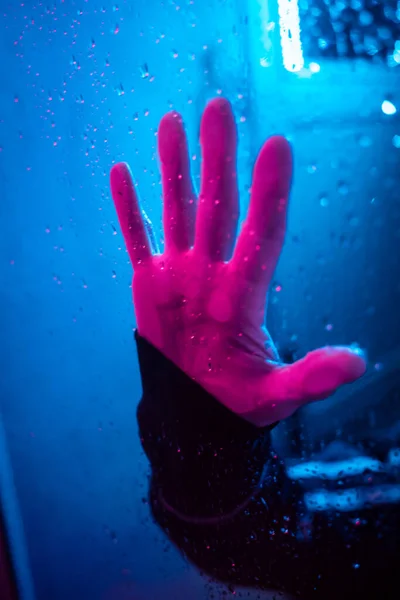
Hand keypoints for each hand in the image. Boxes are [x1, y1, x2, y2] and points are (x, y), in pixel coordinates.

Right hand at [110, 98, 365, 425]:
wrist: (197, 408)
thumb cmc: (239, 400)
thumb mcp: (278, 392)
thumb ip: (311, 375)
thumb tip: (357, 362)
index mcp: (246, 291)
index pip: (263, 231)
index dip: (270, 192)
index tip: (278, 146)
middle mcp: (214, 271)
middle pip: (218, 205)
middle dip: (218, 158)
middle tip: (220, 106)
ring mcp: (180, 273)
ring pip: (177, 210)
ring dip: (174, 168)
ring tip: (174, 121)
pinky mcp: (150, 283)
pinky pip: (137, 239)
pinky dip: (128, 209)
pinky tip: (123, 172)